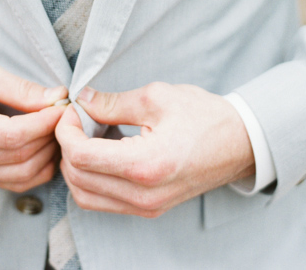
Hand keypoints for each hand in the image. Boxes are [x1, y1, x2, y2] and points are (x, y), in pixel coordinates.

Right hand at [0, 53, 67, 191]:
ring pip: (20, 176)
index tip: (63, 106)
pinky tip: (44, 145)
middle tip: (65, 115)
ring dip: (47, 154)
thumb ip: (20, 89)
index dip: (45, 123)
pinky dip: (35, 167)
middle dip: (50, 137)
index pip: (13, 136)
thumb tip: (57, 99)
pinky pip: (11, 182)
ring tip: (56, 129)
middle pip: (19, 158)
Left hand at [56, 82, 254, 217]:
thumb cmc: (204, 116)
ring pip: (86, 197)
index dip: (66, 131)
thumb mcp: (157, 97)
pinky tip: (102, 151)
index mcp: (146, 165)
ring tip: (87, 135)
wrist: (239, 142)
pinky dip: (92, 178)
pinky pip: (104, 201)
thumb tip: (83, 100)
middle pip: (78, 180)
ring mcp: (147, 206)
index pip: (81, 157)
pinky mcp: (149, 208)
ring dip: (76, 166)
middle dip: (67, 147)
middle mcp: (144, 195)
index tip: (71, 111)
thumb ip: (113, 102)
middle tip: (76, 120)